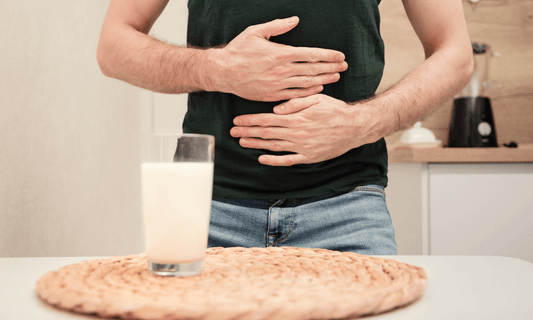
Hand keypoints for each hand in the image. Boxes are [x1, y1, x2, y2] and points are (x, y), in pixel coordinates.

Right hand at [210, 17, 347, 101]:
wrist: (223, 72)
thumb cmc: (238, 50)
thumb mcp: (256, 32)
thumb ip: (277, 26)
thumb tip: (295, 20)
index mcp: (281, 54)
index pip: (311, 55)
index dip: (328, 56)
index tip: (340, 56)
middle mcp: (282, 71)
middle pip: (313, 70)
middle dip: (331, 67)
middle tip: (344, 66)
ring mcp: (278, 85)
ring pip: (307, 83)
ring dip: (324, 79)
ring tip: (336, 77)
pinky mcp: (272, 96)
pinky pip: (295, 95)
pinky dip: (309, 92)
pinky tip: (318, 88)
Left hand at [230, 94, 385, 165]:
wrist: (354, 127)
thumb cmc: (335, 110)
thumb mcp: (316, 98)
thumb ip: (295, 103)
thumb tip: (276, 109)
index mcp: (296, 118)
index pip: (267, 119)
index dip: (250, 120)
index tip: (237, 120)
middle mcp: (296, 134)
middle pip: (266, 133)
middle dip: (247, 132)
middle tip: (232, 132)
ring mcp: (302, 147)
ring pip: (273, 147)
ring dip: (256, 145)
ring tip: (242, 142)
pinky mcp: (308, 157)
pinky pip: (288, 160)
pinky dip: (273, 160)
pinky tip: (262, 158)